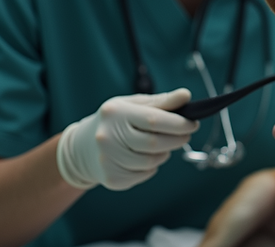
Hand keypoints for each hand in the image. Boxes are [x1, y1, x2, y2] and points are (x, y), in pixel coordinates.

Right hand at [56, 88, 198, 190]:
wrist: (81, 147)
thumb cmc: (115, 121)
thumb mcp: (133, 104)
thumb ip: (161, 101)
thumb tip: (186, 96)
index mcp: (115, 113)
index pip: (154, 120)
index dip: (179, 123)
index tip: (193, 123)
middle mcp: (107, 137)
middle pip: (155, 143)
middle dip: (177, 139)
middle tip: (186, 135)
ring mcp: (108, 160)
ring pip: (151, 161)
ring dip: (165, 153)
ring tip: (162, 145)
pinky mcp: (112, 178)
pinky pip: (144, 174)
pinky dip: (151, 166)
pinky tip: (145, 157)